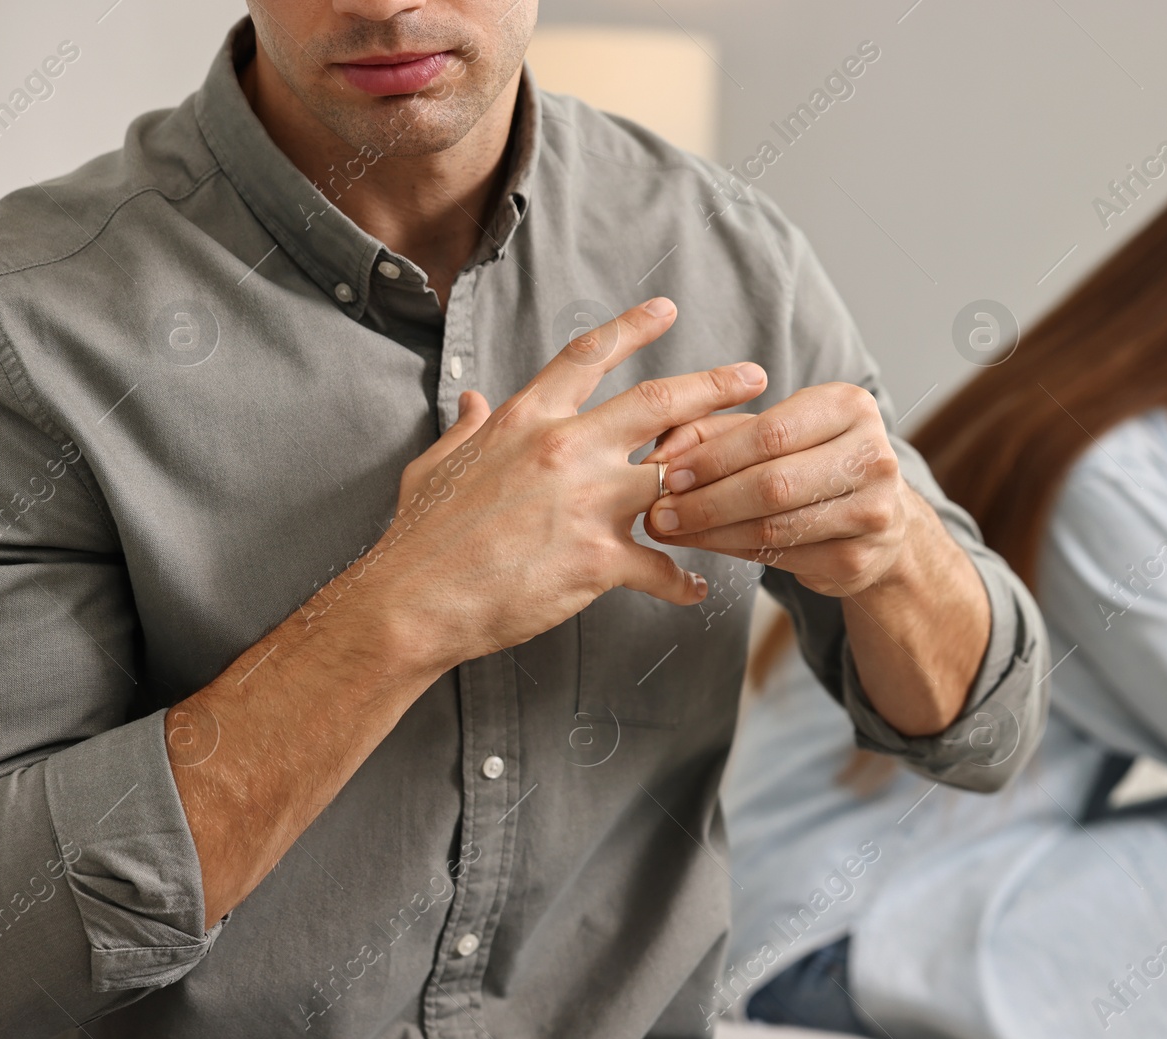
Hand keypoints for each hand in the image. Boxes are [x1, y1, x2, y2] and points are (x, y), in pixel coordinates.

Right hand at [371, 297, 768, 667]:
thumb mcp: (436, 464)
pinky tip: (694, 591)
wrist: (413, 600)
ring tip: (753, 481)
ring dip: (718, 480)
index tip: (667, 311)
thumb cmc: (419, 537)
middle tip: (753, 376)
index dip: (632, 328)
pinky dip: (682, 583)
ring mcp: (586, 503)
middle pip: (657, 402)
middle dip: (713, 386)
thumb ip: (467, 428)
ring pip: (675, 476)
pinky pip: (660, 568)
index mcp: (527, 419)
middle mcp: (563, 449)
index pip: (587, 355)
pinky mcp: (597, 559)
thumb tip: (474, 400)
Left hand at [640, 381, 915, 596]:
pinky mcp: (858, 559)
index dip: (713, 457)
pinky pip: (782, 557)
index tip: (665, 473)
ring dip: (712, 531)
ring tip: (672, 530)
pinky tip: (707, 544)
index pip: (771, 433)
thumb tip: (660, 456)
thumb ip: (713, 432)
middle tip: (660, 512)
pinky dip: (734, 551)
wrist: (872, 514)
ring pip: (774, 526)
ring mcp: (872, 512)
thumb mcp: (769, 431)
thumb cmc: (808, 460)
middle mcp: (874, 456)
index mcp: (850, 406)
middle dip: (706, 500)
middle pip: (773, 483)